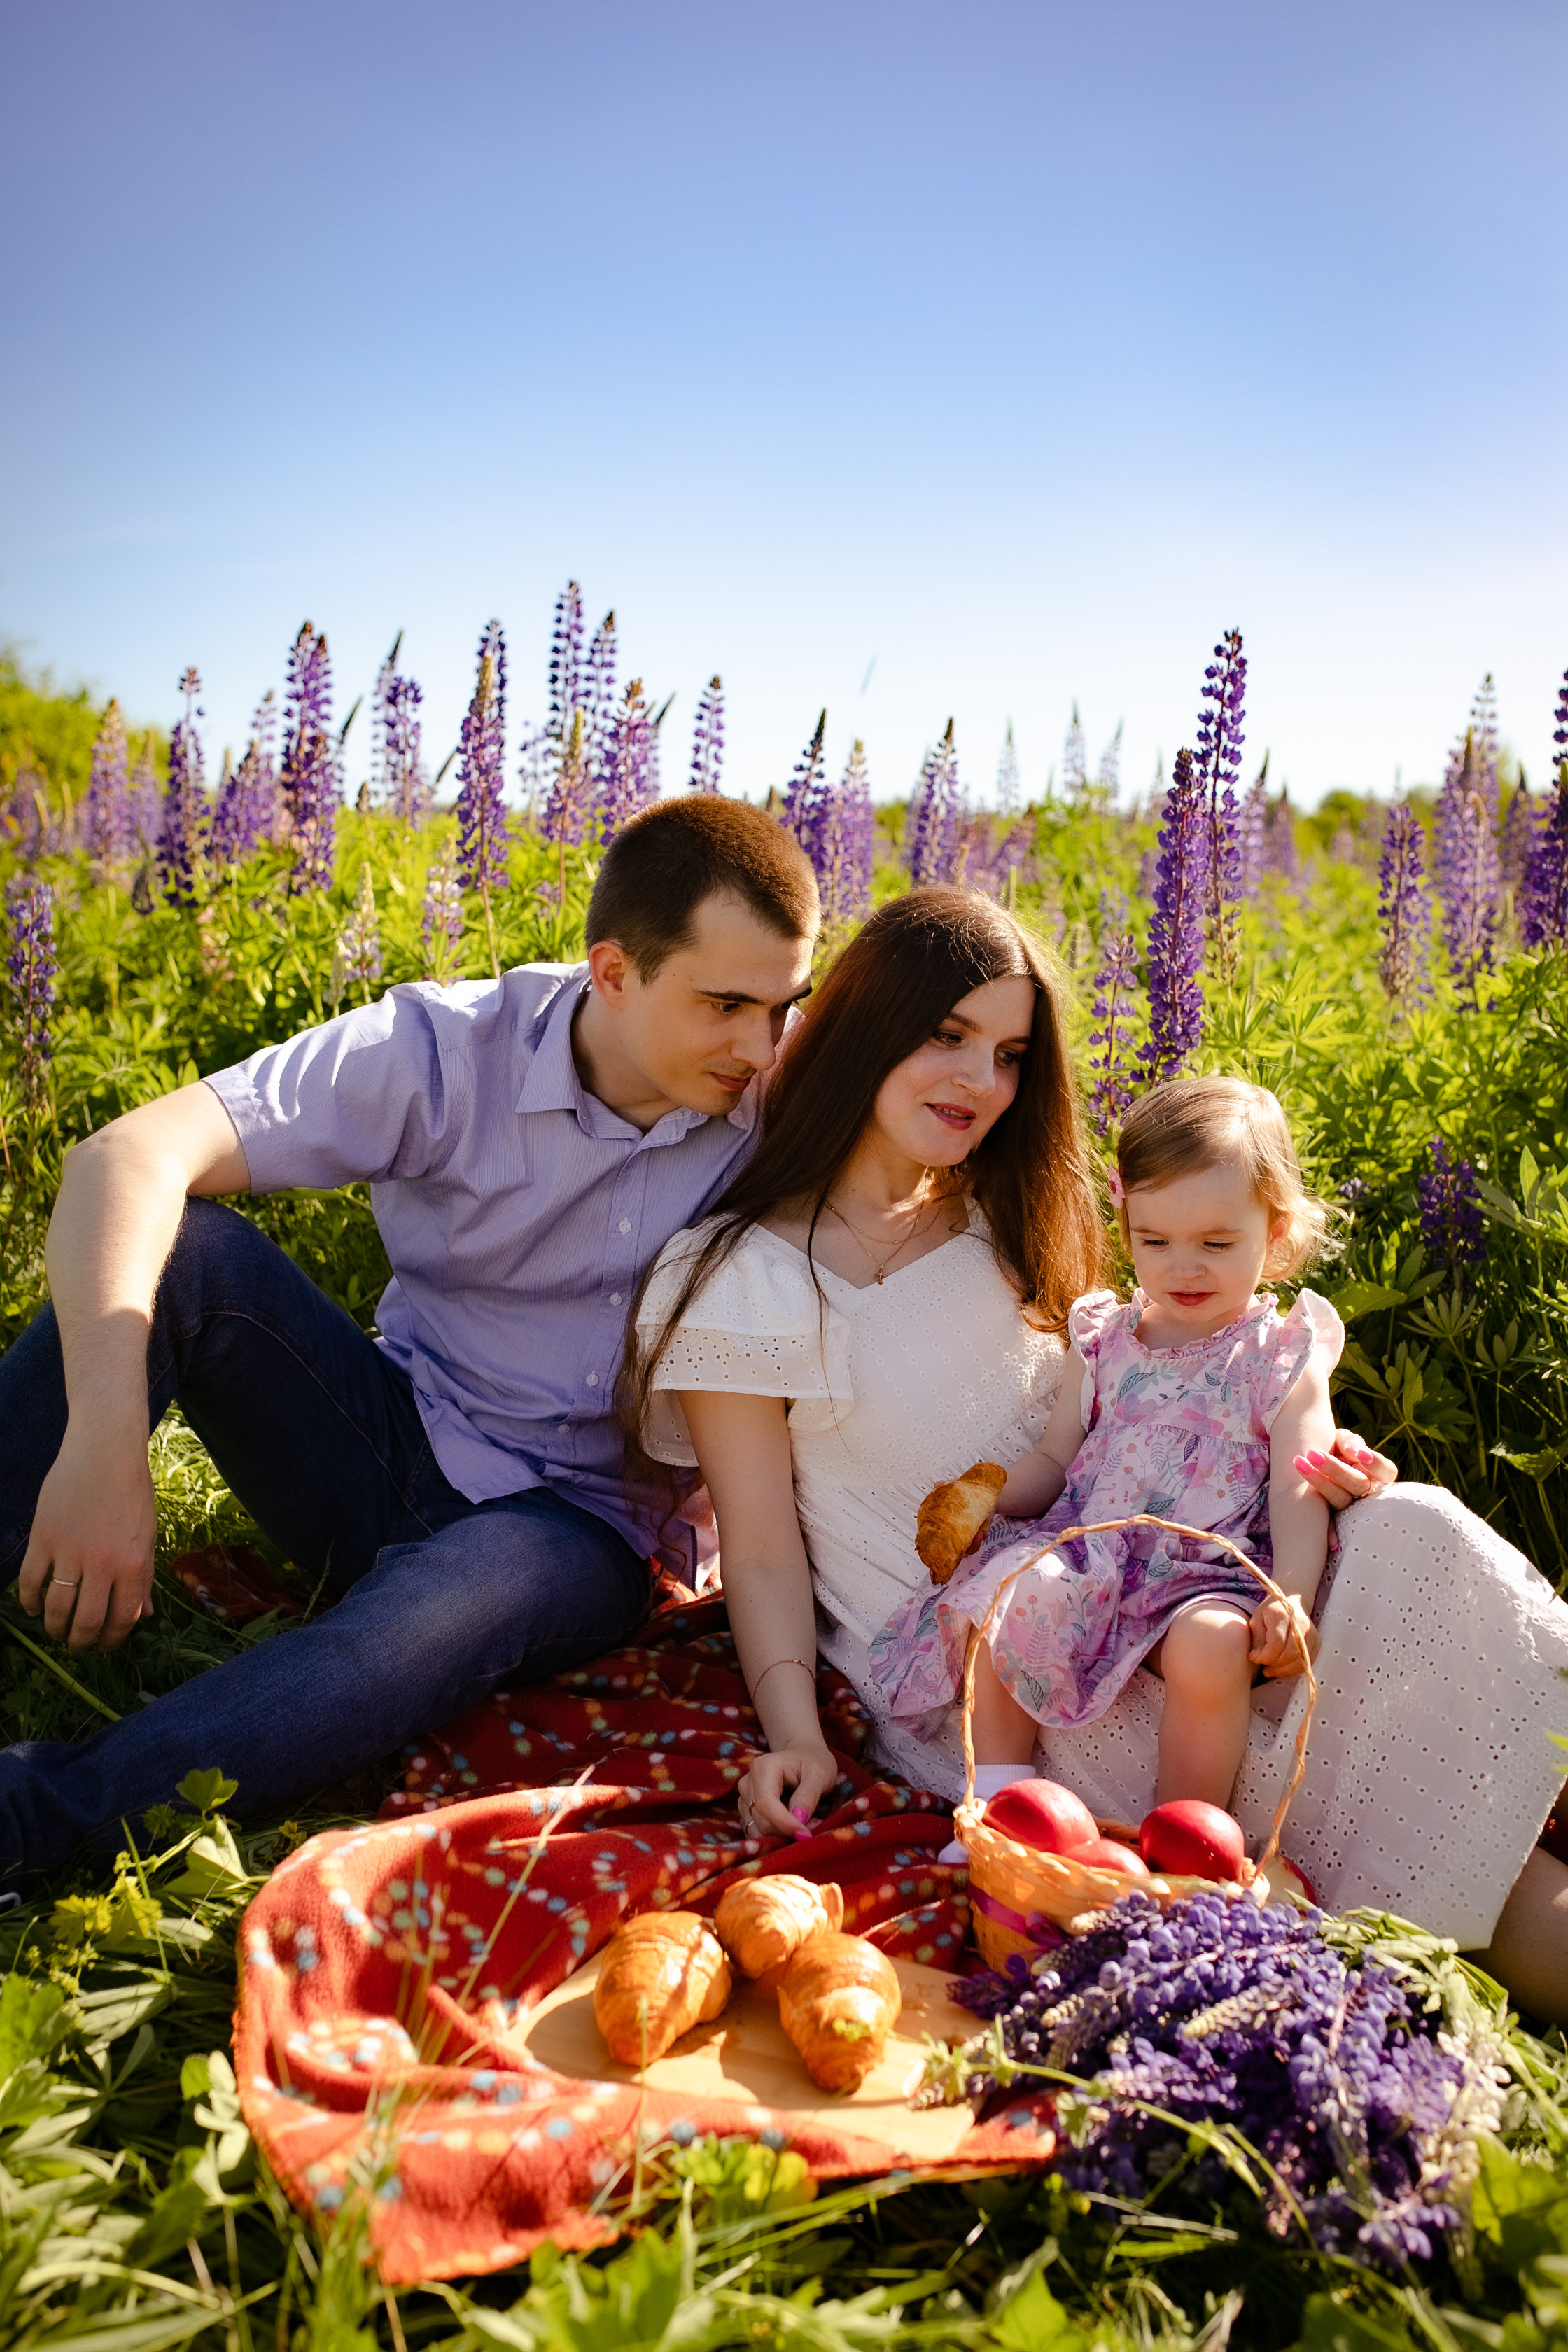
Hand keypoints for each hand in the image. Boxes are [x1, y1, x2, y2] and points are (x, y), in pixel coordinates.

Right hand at [17, 1424, 156, 1651]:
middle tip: (77, 1645)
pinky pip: (29, 1583)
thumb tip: (144, 1615)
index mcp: (134, 1563)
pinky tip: (34, 1608)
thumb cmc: (131, 1491)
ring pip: (56, 1608)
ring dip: (54, 1628)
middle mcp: (103, 1562)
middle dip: (81, 1642)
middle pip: (87, 1621)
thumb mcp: (147, 1534)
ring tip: (56, 1631)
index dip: (113, 1640)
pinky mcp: (43, 1538)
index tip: (104, 1646)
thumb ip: (145, 1576)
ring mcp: (70, 1550)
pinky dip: (28, 1603)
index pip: (123, 1619)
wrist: (105, 1450)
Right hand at [736, 1742, 838, 1840]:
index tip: (806, 1835)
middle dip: (788, 1830)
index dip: (784, 1823)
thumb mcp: (820, 1774)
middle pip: (762, 1820)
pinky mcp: (746, 1809)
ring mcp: (744, 1796)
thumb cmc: (814, 1762)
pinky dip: (776, 1834)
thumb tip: (798, 1819)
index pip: (766, 1804)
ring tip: (806, 1823)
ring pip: (758, 1830)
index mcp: (763, 1768)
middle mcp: (748, 1782)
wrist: (804, 1755)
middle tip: (815, 1825)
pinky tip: (794, 1824)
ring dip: (783, 1834)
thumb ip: (808, 1795)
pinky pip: (756, 1831)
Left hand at [1248, 1593, 1318, 1678]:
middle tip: (1263, 1665)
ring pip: (1300, 1661)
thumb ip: (1256, 1639)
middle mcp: (1301, 1624)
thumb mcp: (1257, 1619)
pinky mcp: (1317, 1642)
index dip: (1265, 1656)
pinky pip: (1306, 1663)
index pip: (1276, 1643)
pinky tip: (1282, 1669)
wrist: (1292, 1600)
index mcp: (1283, 1616)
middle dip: (1274, 1665)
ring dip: (1283, 1670)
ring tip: (1270, 1670)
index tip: (1254, 1659)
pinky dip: (1293, 1670)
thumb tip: (1255, 1658)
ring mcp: (1312, 1634)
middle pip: (1289, 1654)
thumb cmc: (1271, 1611)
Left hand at [1294, 1428, 1395, 1509]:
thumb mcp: (1342, 1440)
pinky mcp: (1333, 1518)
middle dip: (1336, 1468)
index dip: (1375, 1463)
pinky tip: (1297, 1494)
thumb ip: (1348, 1441)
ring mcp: (1350, 1508)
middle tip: (1313, 1453)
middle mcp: (1366, 1492)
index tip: (1358, 1453)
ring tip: (1299, 1462)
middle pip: (1359, 1484)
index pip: (1386, 1471)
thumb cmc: (1333, 1449)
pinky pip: (1326, 1519)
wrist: (1311, 1465)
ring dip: (1319, 1481)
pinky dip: (1314, 1506)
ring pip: (1340, 1499)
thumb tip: (1353, 1450)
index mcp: (1376, 1474)